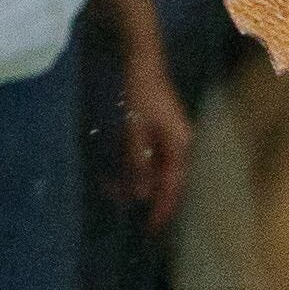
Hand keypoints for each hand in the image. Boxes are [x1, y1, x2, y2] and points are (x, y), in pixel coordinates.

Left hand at [118, 60, 194, 230]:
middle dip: (139, 192)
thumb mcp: (135, 129)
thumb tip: (140, 194)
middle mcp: (179, 145)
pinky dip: (132, 165)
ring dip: (132, 178)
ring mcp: (169, 138)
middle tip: (113, 197)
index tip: (151, 229)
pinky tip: (116, 169)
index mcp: (180, 146)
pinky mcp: (158, 131)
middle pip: (162, 179)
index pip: (172, 186)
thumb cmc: (141, 92)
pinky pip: (148, 157)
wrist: (142, 60)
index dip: (162, 209)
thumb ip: (138, 161)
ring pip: (153, 169)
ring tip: (108, 184)